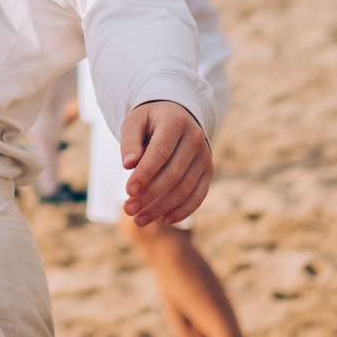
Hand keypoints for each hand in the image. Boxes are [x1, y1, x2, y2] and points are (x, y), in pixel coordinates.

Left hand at [120, 101, 213, 226]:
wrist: (176, 115)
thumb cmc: (149, 121)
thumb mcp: (134, 122)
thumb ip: (130, 141)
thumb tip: (128, 164)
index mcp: (175, 122)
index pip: (160, 152)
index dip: (145, 173)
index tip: (128, 191)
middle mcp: (195, 138)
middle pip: (174, 173)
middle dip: (150, 195)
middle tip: (129, 209)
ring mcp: (205, 155)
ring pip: (186, 187)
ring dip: (162, 207)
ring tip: (140, 219)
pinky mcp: (208, 171)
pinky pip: (199, 195)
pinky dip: (183, 210)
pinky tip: (164, 220)